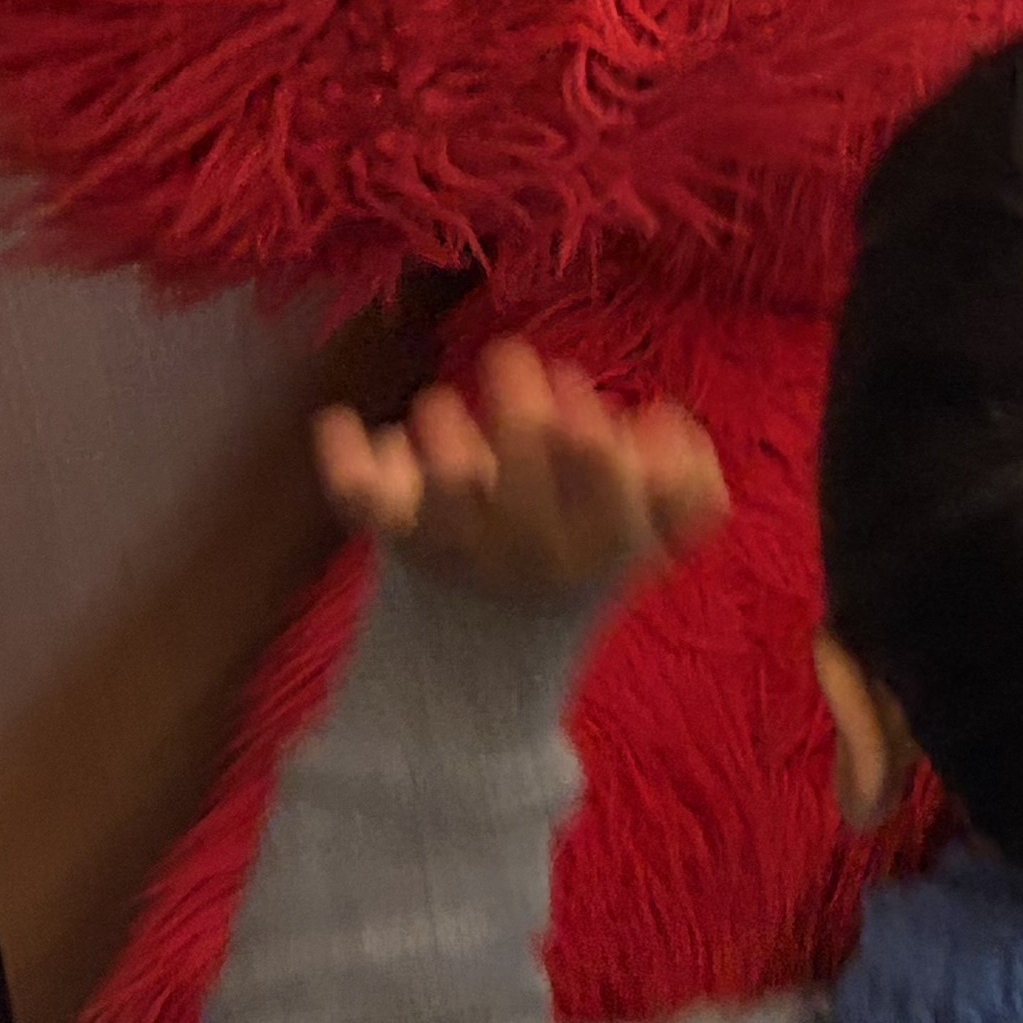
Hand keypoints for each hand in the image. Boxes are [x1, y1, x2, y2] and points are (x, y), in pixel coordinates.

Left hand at [313, 339, 727, 605]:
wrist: (482, 664)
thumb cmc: (572, 567)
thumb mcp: (646, 541)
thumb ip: (684, 486)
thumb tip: (662, 419)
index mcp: (599, 542)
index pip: (600, 466)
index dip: (585, 417)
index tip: (572, 387)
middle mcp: (529, 546)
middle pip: (527, 449)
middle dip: (518, 398)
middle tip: (507, 358)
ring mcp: (459, 545)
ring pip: (448, 480)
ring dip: (443, 427)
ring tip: (439, 407)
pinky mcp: (397, 540)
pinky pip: (363, 503)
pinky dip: (347, 463)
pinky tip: (339, 422)